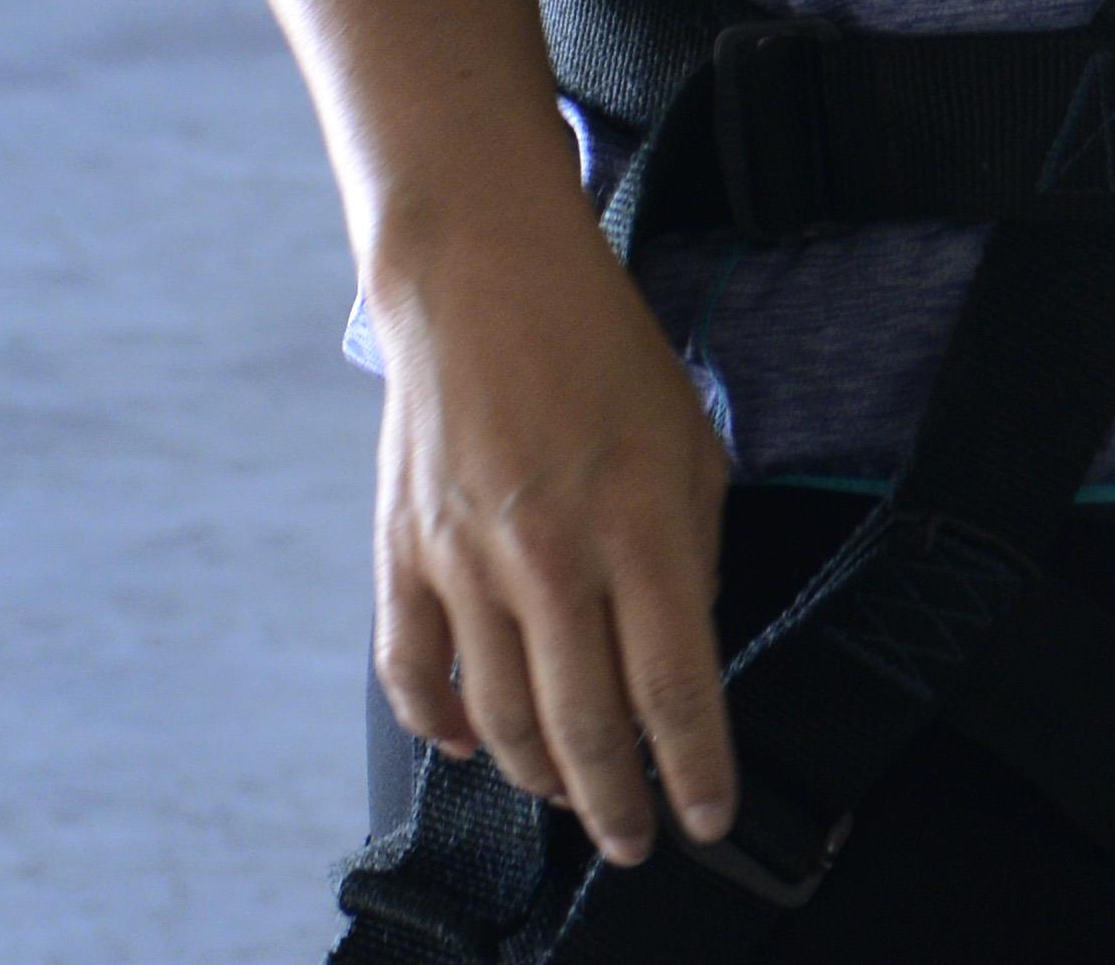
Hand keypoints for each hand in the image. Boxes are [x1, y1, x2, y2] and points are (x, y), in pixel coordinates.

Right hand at [364, 198, 738, 868]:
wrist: (485, 276)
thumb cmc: (600, 349)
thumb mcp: (693, 439)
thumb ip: (693, 549)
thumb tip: (679, 645)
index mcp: (642, 523)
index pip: (675, 687)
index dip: (696, 769)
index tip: (708, 815)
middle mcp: (553, 554)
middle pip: (586, 726)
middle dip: (618, 805)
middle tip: (636, 838)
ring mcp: (468, 560)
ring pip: (500, 718)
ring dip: (540, 776)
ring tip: (571, 795)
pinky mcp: (405, 554)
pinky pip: (414, 675)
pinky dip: (442, 728)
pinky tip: (474, 744)